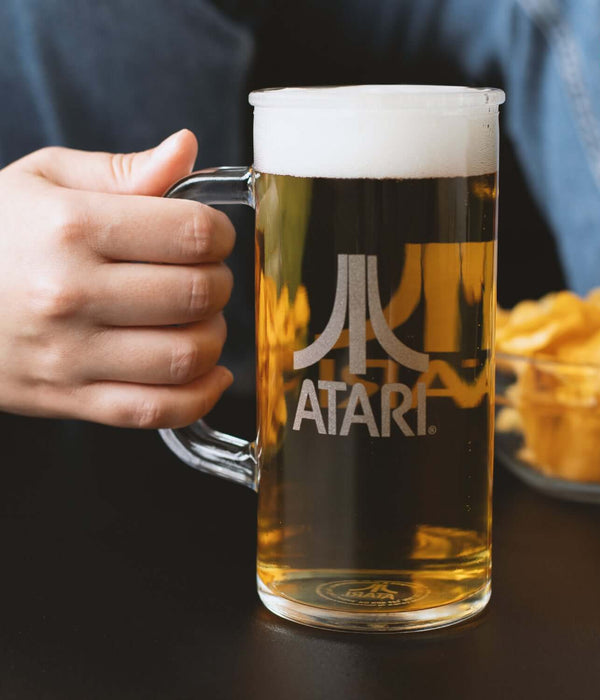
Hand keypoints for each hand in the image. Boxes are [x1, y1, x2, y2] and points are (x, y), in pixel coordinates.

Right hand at [0, 130, 234, 427]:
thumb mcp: (44, 180)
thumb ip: (122, 170)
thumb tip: (185, 147)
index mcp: (70, 228)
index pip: (192, 234)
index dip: (220, 234)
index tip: (212, 236)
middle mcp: (70, 293)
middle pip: (198, 295)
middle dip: (219, 283)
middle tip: (203, 276)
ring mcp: (69, 354)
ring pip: (187, 356)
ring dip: (213, 337)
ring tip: (198, 319)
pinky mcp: (70, 399)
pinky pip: (158, 410)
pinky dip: (201, 396)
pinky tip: (210, 374)